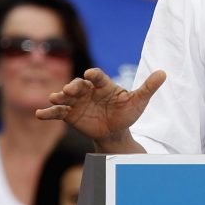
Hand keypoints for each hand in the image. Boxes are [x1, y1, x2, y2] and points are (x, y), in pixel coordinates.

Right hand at [38, 68, 165, 146]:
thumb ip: (148, 87)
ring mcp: (77, 102)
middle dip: (73, 86)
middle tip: (69, 89)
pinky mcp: (69, 114)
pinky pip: (57, 112)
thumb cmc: (127, 113)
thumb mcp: (138, 101)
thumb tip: (164, 73)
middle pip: (79, 85)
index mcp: (104, 85)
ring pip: (66, 96)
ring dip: (59, 96)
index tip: (90, 74)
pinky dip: (48, 113)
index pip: (98, 77)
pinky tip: (39, 114)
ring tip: (53, 98)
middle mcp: (88, 91)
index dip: (94, 75)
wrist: (115, 131)